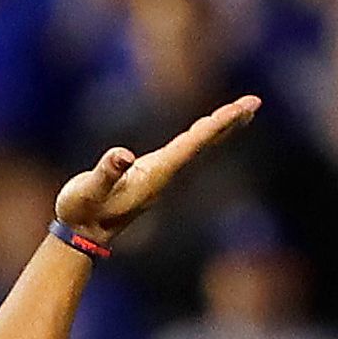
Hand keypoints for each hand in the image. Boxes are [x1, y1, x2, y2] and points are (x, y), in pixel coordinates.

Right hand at [53, 94, 259, 247]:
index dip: (217, 124)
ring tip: (242, 111)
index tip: (241, 108)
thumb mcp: (88, 192)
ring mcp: (160, 175)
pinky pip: (186, 150)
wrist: (82, 236)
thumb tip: (122, 157)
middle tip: (255, 102)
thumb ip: (105, 174)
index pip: (193, 143)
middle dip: (230, 122)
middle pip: (204, 144)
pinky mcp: (152, 174)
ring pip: (198, 146)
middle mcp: (164, 173)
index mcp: (156, 173)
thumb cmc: (82, 211)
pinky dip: (202, 135)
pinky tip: (207, 130)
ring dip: (220, 127)